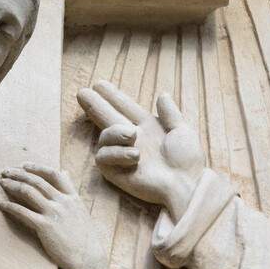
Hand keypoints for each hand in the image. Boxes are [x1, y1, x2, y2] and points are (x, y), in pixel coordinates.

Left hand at [0, 164, 113, 268]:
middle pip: (37, 181)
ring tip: (2, 183)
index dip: (37, 167)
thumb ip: (70, 191)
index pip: (54, 174)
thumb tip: (65, 171)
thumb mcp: (80, 210)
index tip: (24, 165)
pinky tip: (2, 205)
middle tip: (5, 172)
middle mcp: (63, 202)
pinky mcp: (44, 226)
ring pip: (28, 192)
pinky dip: (10, 207)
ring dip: (12, 185)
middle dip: (18, 174)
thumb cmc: (84, 238)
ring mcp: (53, 213)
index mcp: (72, 198)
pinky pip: (23, 212)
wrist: (87, 258)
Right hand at [77, 81, 205, 218]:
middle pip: (107, 117)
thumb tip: (162, 94)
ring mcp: (122, 155)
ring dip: (115, 132)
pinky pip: (104, 158)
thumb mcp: (183, 132)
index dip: (113, 96)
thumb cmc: (187, 161)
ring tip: (132, 134)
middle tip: (82, 92)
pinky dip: (117, 153)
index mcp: (146, 127)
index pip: (124, 107)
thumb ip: (171, 114)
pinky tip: (135, 156)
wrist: (185, 184)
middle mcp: (131, 139)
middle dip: (94, 104)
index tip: (99, 84)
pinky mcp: (116, 172)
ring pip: (104, 136)